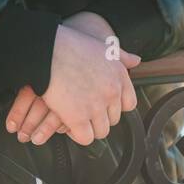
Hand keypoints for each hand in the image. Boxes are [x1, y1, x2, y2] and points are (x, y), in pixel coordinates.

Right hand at [3, 13, 140, 145]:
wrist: (46, 51)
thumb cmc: (71, 46)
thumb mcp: (103, 47)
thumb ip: (122, 56)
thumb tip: (137, 60)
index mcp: (119, 76)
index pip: (129, 104)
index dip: (115, 106)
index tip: (103, 104)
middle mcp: (112, 92)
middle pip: (113, 119)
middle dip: (100, 117)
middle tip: (85, 111)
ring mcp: (96, 107)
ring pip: (101, 132)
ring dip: (89, 128)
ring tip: (76, 119)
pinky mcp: (78, 118)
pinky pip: (85, 138)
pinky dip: (77, 135)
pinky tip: (68, 125)